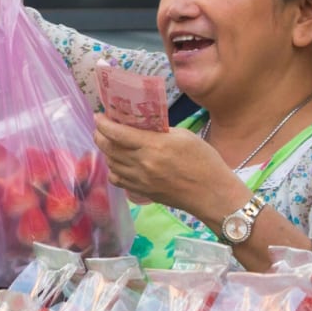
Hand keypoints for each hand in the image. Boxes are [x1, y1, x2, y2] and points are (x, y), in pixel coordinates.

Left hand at [93, 115, 250, 220]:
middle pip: (109, 148)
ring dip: (107, 151)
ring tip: (110, 142)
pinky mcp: (142, 192)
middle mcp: (142, 164)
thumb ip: (159, 130)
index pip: (117, 133)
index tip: (99, 116)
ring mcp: (140, 180)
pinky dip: (114, 169)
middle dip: (100, 135)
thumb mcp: (184, 136)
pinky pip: (118, 179)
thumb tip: (141, 125)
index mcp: (154, 146)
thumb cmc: (204, 161)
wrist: (212, 194)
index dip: (103, 123)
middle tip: (101, 127)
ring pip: (111, 163)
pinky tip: (120, 163)